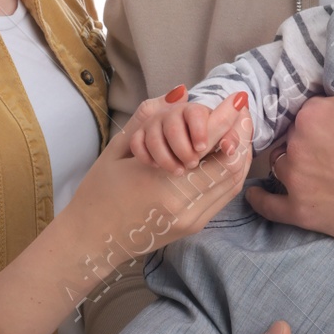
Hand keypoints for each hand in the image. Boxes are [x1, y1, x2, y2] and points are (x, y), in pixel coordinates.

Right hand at [74, 98, 251, 252]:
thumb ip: (149, 118)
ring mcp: (193, 218)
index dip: (228, 117)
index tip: (236, 99)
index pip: (210, 143)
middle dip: (241, 133)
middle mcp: (184, 204)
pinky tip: (227, 154)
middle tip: (242, 112)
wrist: (92, 240)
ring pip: (233, 181)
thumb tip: (181, 93)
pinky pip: (224, 195)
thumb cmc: (98, 193)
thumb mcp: (117, 149)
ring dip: (240, 152)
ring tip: (238, 129)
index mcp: (162, 181)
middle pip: (232, 163)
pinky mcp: (195, 225)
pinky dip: (231, 171)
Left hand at [245, 33, 333, 240]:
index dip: (324, 116)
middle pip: (292, 137)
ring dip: (290, 163)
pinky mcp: (301, 212)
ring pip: (281, 165)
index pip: (306, 110)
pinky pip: (269, 205)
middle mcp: (296, 146)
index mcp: (311, 114)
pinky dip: (261, 199)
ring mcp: (295, 182)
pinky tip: (256, 194)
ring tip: (309, 166)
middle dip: (308, 139)